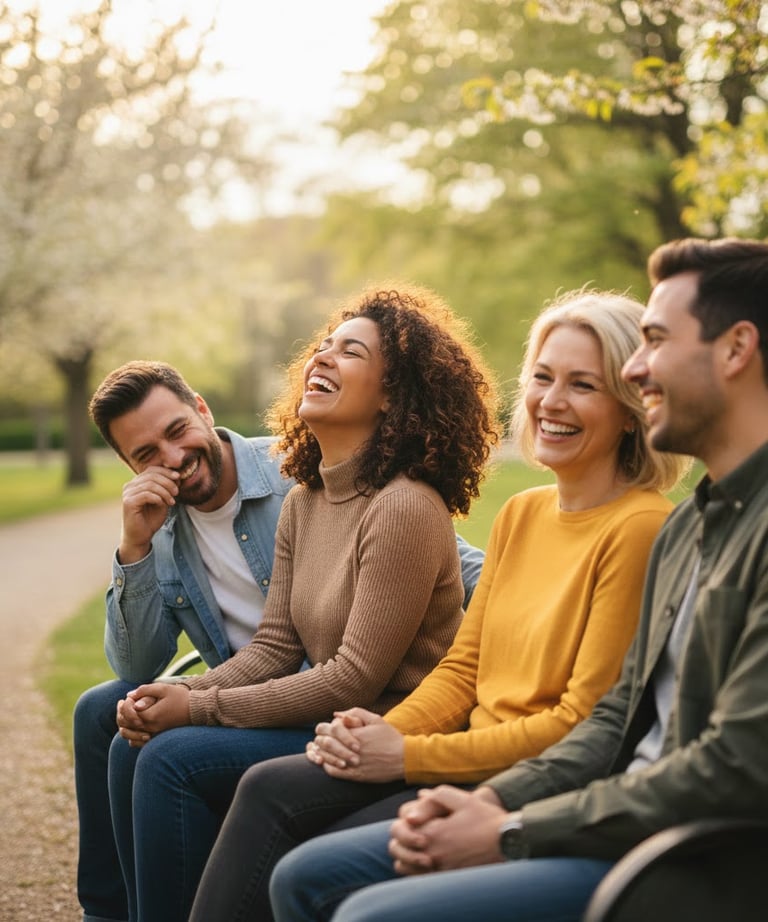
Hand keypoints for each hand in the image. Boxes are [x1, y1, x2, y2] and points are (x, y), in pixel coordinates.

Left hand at [116, 682, 190, 743]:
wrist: (195, 711)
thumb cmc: (180, 698)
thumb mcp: (163, 689)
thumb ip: (145, 690)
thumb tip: (129, 695)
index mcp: (151, 716)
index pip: (128, 712)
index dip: (125, 704)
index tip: (129, 697)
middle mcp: (150, 728)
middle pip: (126, 724)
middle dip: (121, 712)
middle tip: (122, 703)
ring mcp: (153, 735)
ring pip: (129, 735)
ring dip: (124, 724)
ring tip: (125, 713)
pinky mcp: (156, 738)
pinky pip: (137, 742)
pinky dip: (131, 735)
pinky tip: (133, 725)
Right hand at [118, 467, 180, 563]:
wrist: (141, 537)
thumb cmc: (151, 519)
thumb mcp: (162, 500)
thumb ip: (167, 488)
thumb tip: (177, 476)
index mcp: (137, 483)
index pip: (151, 469)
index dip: (166, 471)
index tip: (178, 477)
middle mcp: (130, 486)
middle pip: (151, 475)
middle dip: (168, 482)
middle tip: (177, 492)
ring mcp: (127, 493)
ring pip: (150, 484)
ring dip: (165, 492)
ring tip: (172, 501)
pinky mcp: (128, 502)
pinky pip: (146, 494)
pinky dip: (158, 498)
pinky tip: (163, 504)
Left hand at [307, 709, 404, 782]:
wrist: (404, 759)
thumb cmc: (390, 738)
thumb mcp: (376, 719)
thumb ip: (356, 713)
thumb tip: (337, 714)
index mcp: (355, 733)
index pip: (328, 728)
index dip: (324, 728)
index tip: (328, 730)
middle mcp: (351, 748)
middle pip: (324, 742)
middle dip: (320, 740)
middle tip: (323, 740)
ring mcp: (352, 763)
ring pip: (326, 758)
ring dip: (321, 753)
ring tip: (322, 751)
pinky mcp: (355, 776)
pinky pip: (333, 772)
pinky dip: (327, 766)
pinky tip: (329, 763)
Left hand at [388, 785, 507, 874]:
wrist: (508, 843)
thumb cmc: (486, 819)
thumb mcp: (462, 799)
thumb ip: (435, 799)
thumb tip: (415, 805)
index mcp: (433, 834)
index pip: (399, 830)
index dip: (403, 822)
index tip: (416, 818)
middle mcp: (432, 855)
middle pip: (397, 850)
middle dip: (401, 839)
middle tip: (413, 831)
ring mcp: (439, 871)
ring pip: (404, 867)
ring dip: (406, 855)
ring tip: (419, 845)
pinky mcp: (448, 880)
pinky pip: (419, 878)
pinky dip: (416, 869)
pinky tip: (428, 857)